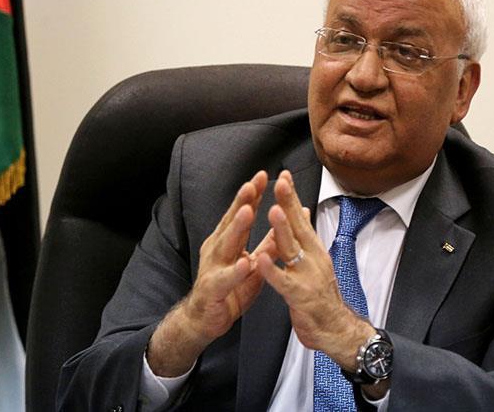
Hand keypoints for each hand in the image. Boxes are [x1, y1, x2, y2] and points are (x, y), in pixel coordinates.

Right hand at [147, 170, 272, 375]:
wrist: (206, 318)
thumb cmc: (231, 288)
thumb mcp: (254, 264)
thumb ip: (269, 245)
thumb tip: (287, 224)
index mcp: (228, 241)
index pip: (241, 213)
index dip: (252, 195)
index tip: (263, 175)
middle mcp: (217, 249)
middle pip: (231, 222)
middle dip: (242, 202)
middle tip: (252, 184)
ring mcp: (212, 268)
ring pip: (226, 244)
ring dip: (237, 227)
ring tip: (248, 211)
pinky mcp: (213, 289)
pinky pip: (225, 279)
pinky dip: (234, 271)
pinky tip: (244, 263)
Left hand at [256, 170, 375, 369]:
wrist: (335, 329)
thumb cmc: (321, 295)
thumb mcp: (315, 260)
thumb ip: (307, 236)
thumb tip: (303, 211)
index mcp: (313, 249)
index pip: (300, 217)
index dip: (291, 196)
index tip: (283, 175)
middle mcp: (312, 258)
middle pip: (298, 226)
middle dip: (288, 203)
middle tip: (280, 182)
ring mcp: (307, 276)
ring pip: (292, 249)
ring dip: (282, 230)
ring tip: (272, 211)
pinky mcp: (300, 296)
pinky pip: (283, 281)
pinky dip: (272, 270)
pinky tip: (260, 259)